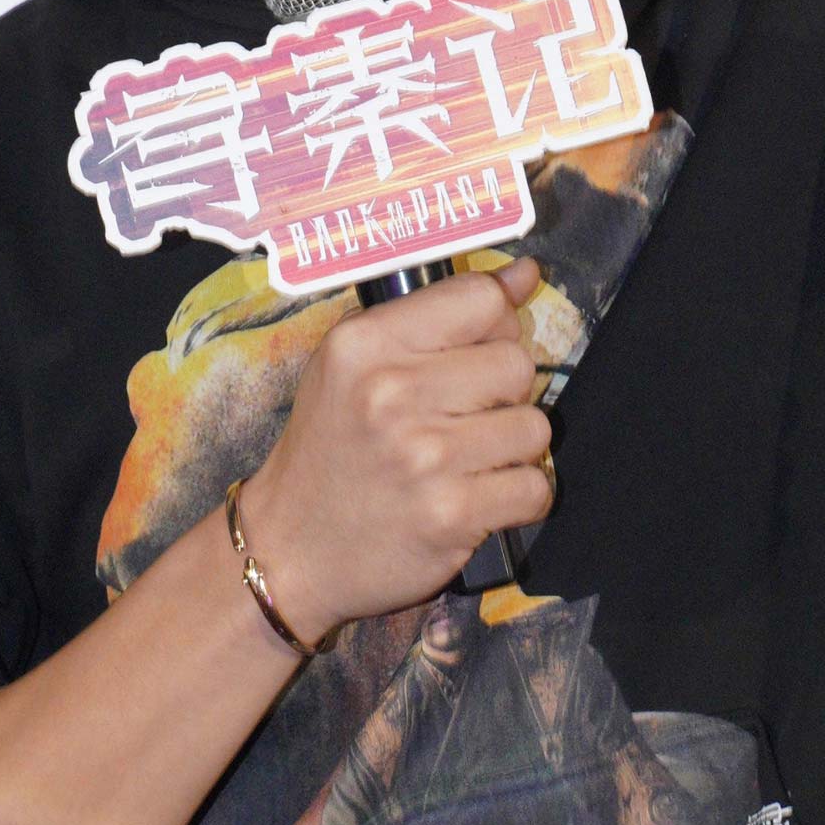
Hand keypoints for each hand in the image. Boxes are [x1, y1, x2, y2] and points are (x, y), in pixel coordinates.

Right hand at [237, 256, 551, 649]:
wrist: (288, 550)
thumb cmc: (329, 450)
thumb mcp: (355, 366)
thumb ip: (437, 313)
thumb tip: (525, 275)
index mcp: (365, 344)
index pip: (481, 301)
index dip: (493, 328)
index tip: (472, 357)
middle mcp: (392, 393)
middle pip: (517, 364)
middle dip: (503, 394)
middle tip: (463, 420)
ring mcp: (424, 457)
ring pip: (534, 428)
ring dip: (512, 450)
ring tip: (467, 462)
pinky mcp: (450, 515)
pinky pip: (535, 488)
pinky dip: (518, 498)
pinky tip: (478, 498)